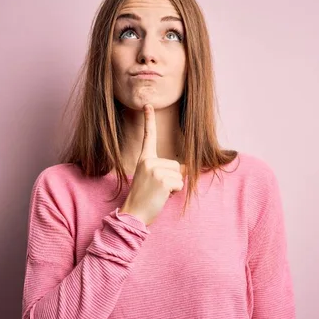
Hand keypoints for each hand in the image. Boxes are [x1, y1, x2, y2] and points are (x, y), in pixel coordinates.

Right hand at [120, 104, 185, 224]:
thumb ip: (164, 170)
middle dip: (172, 178)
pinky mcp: (162, 180)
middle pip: (176, 164)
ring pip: (179, 175)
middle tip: (157, 189)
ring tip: (158, 193)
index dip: (148, 120)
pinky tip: (162, 196)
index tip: (148, 105)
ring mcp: (155, 170)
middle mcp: (148, 161)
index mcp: (144, 159)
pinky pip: (179, 183)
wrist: (133, 213)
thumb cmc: (143, 199)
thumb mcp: (150, 179)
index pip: (148, 137)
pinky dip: (175, 192)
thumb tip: (184, 168)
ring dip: (174, 187)